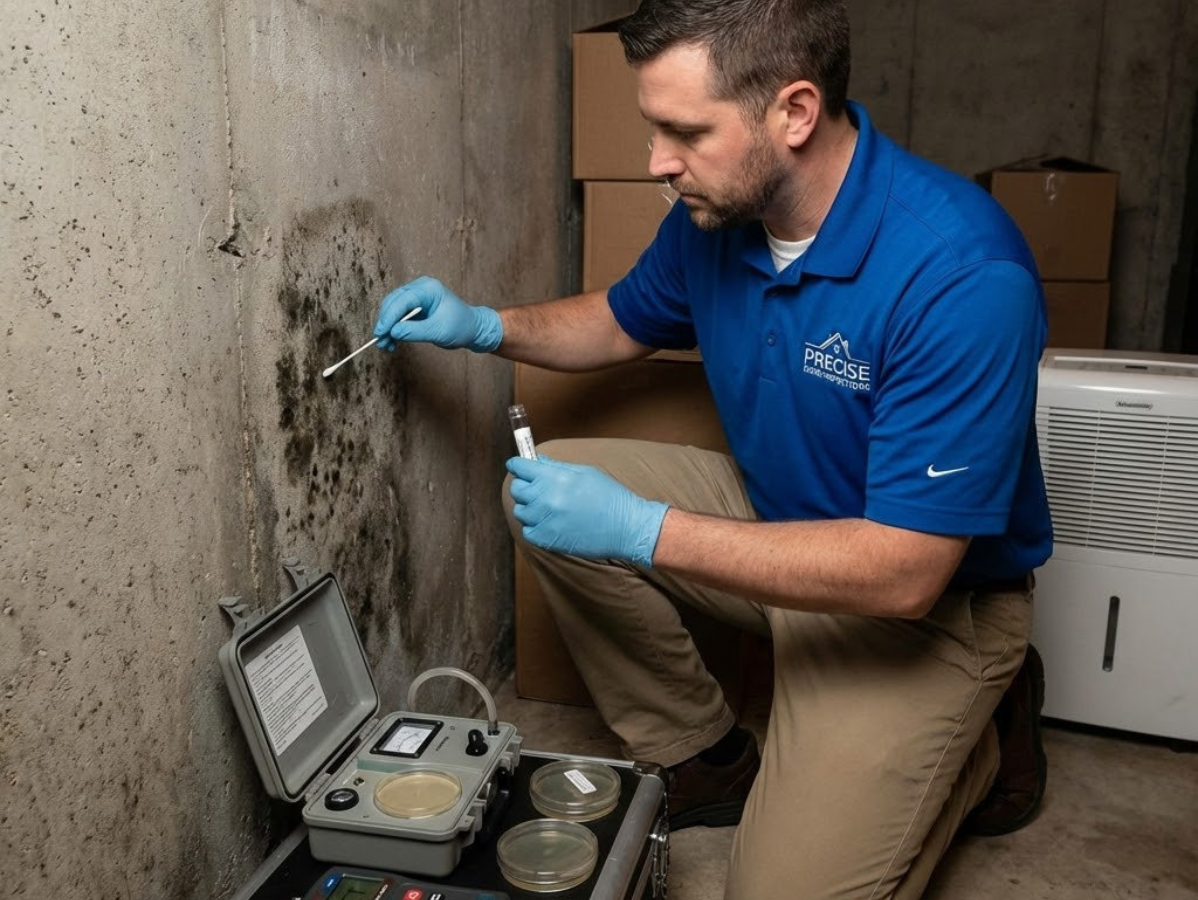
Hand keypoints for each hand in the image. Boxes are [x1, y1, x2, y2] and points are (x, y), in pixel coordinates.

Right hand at [373, 276, 502, 352]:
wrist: (473, 329)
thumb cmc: (461, 327)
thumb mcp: (438, 331)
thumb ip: (415, 331)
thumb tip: (393, 332)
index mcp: (429, 288)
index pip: (402, 300)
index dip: (389, 316)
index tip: (381, 332)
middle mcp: (420, 288)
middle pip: (393, 302)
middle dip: (386, 322)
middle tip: (381, 341)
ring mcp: (416, 297)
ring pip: (393, 309)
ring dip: (387, 327)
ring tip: (386, 345)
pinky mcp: (415, 307)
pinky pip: (398, 316)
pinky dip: (393, 329)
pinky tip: (392, 341)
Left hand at [506, 456, 668, 567]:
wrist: (627, 528)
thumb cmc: (610, 497)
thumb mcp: (586, 472)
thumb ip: (556, 466)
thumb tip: (536, 460)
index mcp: (555, 478)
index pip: (520, 467)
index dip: (519, 465)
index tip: (519, 466)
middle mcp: (546, 499)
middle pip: (517, 489)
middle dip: (525, 485)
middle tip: (538, 486)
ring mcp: (545, 521)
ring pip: (521, 511)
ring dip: (530, 507)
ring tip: (549, 507)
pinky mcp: (547, 540)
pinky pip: (528, 530)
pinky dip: (535, 526)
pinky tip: (551, 522)